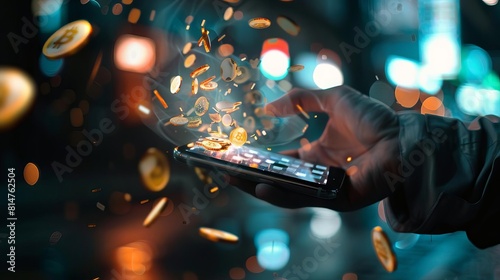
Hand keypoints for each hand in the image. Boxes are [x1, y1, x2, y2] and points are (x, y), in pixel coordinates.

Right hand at [230, 86, 400, 210]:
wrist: (401, 137)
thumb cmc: (372, 118)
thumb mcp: (332, 98)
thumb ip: (301, 99)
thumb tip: (268, 107)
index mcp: (315, 153)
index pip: (279, 160)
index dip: (257, 158)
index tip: (235, 153)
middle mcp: (316, 173)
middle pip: (276, 178)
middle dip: (249, 175)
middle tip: (224, 169)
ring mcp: (323, 188)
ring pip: (284, 192)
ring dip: (256, 187)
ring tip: (232, 179)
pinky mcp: (334, 200)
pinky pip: (302, 200)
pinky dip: (280, 195)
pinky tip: (261, 187)